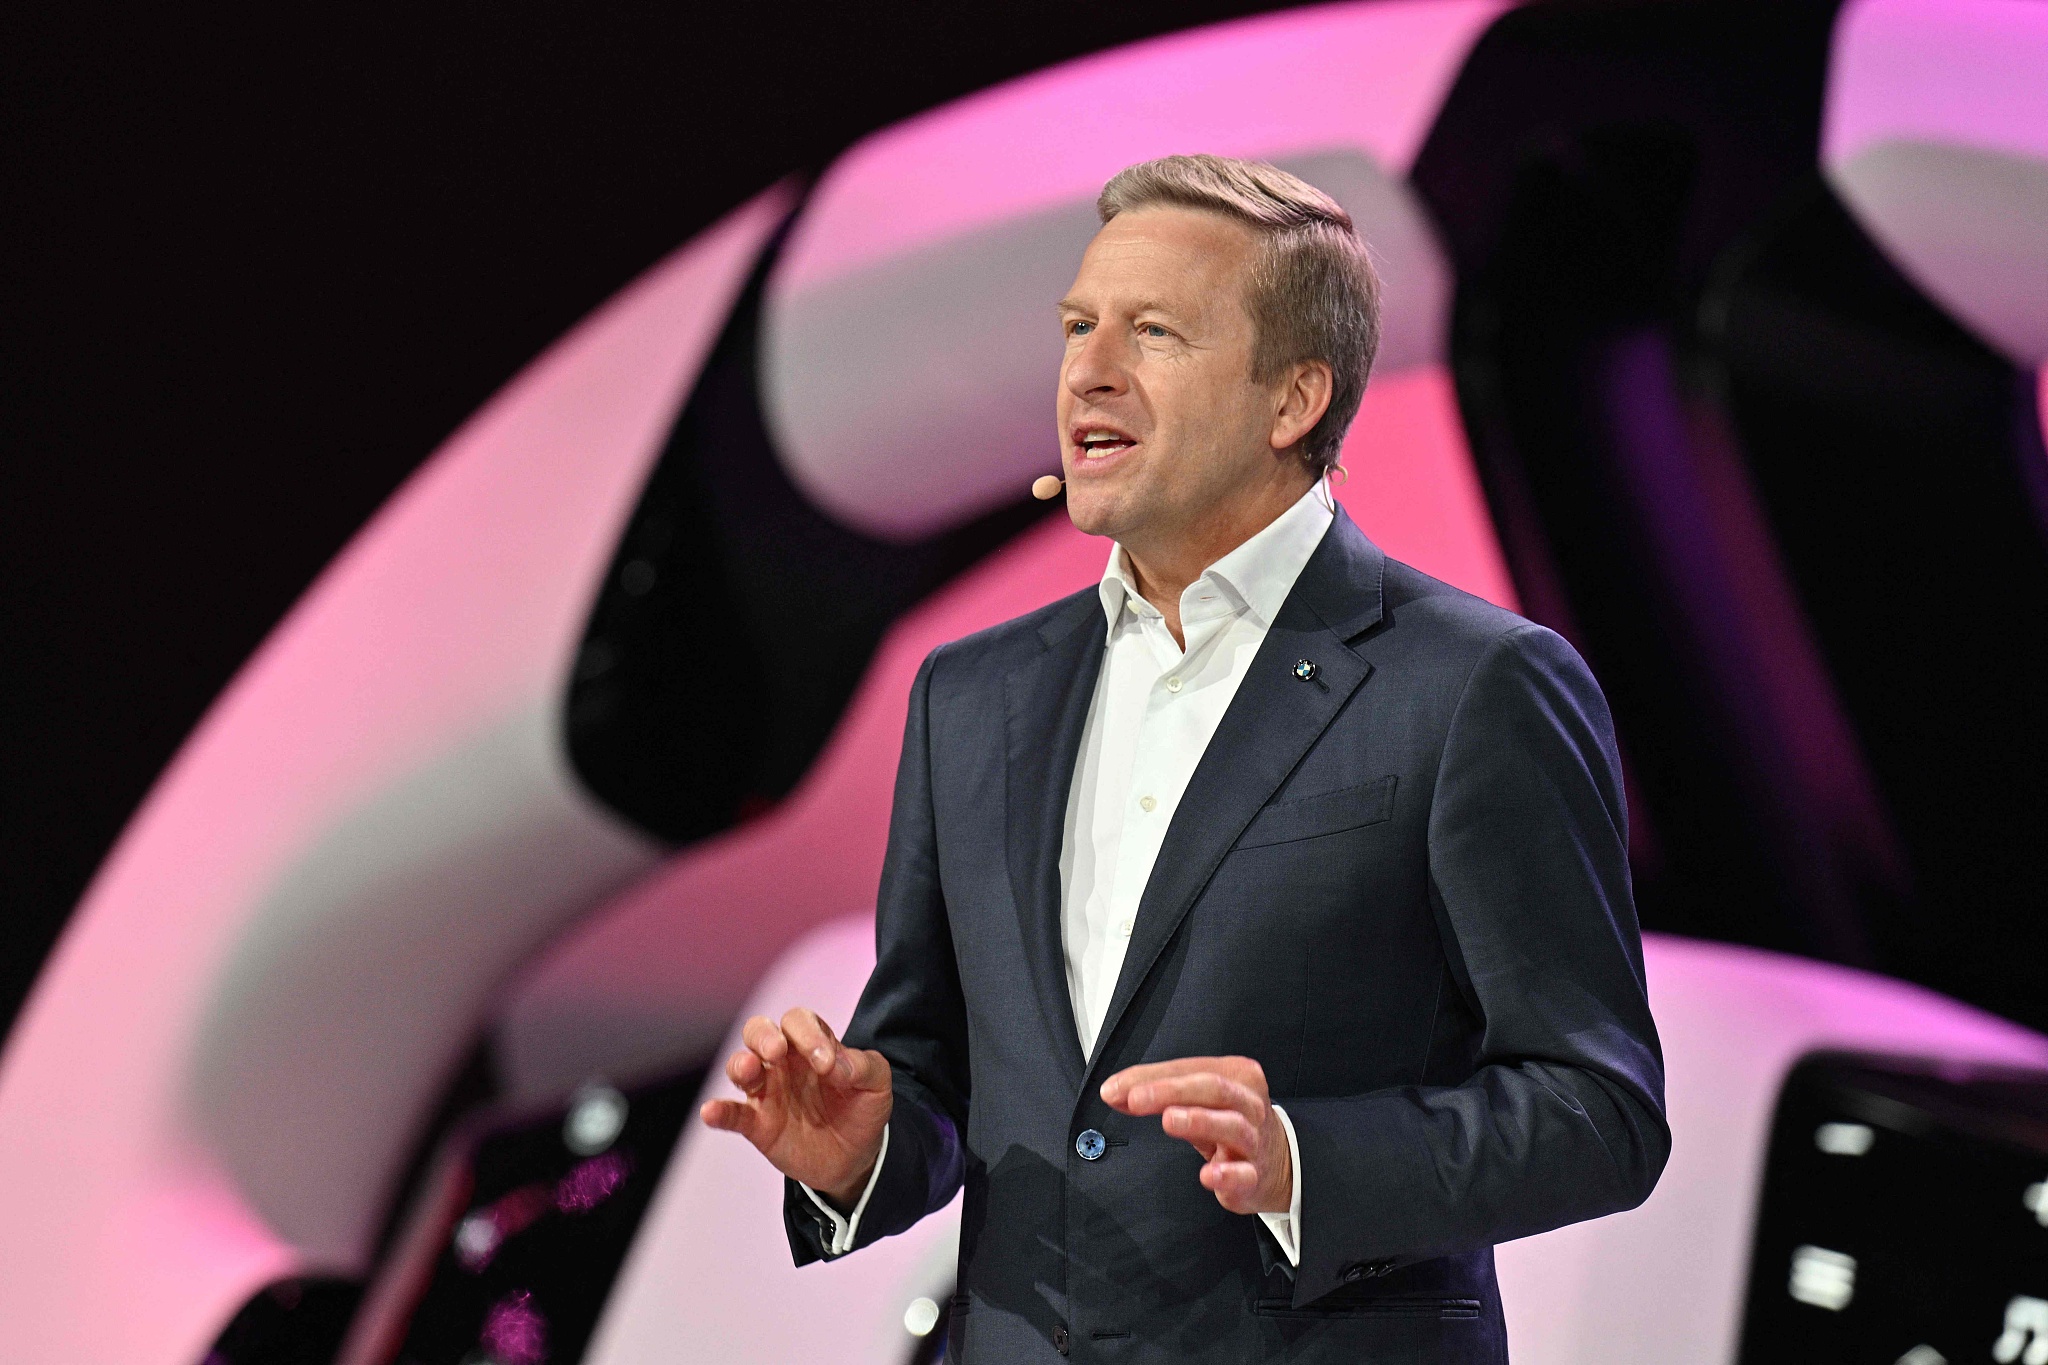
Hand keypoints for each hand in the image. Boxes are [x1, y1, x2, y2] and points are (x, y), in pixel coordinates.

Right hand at [700, 1007, 891, 1205]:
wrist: (856, 1158)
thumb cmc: (862, 1110)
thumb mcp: (877, 1085)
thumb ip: (864, 1067)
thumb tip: (838, 1065)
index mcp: (812, 1045)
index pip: (798, 1022)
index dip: (808, 1035)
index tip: (827, 1064)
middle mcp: (784, 1063)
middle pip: (759, 1031)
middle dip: (764, 1036)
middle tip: (778, 1050)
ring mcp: (768, 1093)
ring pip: (740, 1066)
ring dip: (740, 1064)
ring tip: (749, 1070)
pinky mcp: (758, 1125)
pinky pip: (733, 1114)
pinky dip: (719, 1111)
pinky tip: (711, 1111)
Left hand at [1101, 1056, 1290, 1214]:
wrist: (1279, 1163)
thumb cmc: (1229, 1122)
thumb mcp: (1198, 1101)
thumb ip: (1159, 1094)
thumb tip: (1114, 1093)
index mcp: (1234, 1075)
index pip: (1189, 1069)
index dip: (1150, 1076)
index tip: (1115, 1088)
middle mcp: (1248, 1103)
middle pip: (1212, 1088)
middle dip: (1171, 1091)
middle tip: (1136, 1098)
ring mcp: (1255, 1140)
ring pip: (1232, 1125)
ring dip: (1199, 1120)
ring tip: (1169, 1120)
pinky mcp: (1255, 1176)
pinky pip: (1244, 1174)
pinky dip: (1226, 1174)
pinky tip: (1208, 1175)